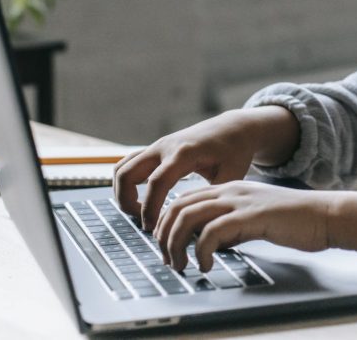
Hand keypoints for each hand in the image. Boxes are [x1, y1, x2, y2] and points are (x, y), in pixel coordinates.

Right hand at [113, 106, 298, 229]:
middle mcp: (165, 146)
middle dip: (126, 201)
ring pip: (122, 167)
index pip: (157, 182)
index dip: (150, 207)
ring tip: (140, 213)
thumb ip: (214, 199)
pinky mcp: (155, 149)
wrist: (234, 128)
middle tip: (143, 223)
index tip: (150, 227)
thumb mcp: (232, 175)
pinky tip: (142, 200)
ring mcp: (157, 146)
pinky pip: (128, 164)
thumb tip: (199, 227)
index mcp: (184, 153)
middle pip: (127, 172)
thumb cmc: (235, 152)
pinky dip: (126, 183)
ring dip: (122, 192)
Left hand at [154, 180, 332, 270]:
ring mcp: (240, 201)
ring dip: (176, 243)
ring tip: (181, 264)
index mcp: (230, 188)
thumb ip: (230, 227)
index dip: (167, 223)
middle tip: (169, 259)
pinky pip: (211, 232)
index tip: (167, 246)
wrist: (324, 215)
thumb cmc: (294, 221)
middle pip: (178, 206)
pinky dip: (201, 251)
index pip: (183, 199)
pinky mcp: (250, 216)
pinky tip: (206, 265)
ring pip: (188, 217)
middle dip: (165, 235)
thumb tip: (209, 244)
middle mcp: (230, 190)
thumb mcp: (254, 219)